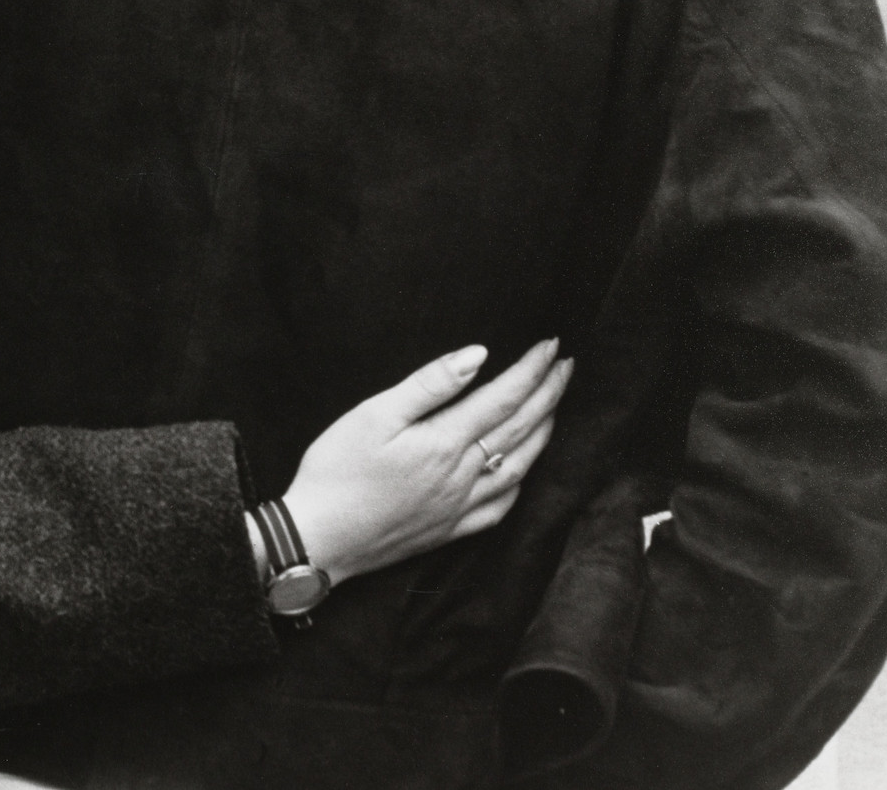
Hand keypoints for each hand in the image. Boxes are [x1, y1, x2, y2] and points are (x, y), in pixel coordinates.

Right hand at [281, 338, 570, 584]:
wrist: (319, 539)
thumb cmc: (337, 471)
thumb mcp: (373, 415)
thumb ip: (429, 385)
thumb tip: (478, 355)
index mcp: (446, 442)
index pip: (504, 398)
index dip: (532, 371)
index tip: (552, 346)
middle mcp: (463, 476)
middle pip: (519, 429)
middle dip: (548, 395)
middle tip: (567, 367)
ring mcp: (459, 507)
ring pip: (518, 467)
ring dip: (542, 434)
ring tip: (553, 410)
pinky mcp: (448, 530)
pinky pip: (500, 507)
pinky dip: (520, 483)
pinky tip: (522, 472)